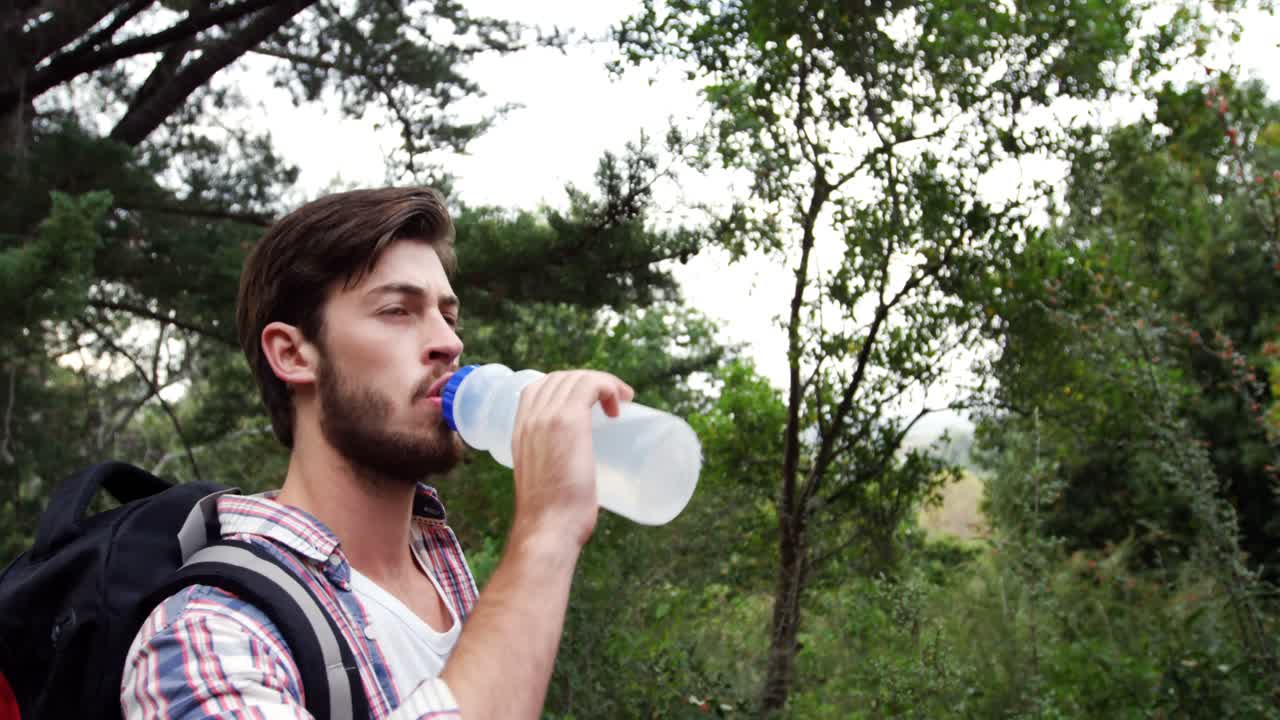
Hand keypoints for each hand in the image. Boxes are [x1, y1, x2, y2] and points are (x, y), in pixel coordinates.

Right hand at [509, 370, 633, 549]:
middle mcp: (529, 419)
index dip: (566, 387)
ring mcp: (547, 417)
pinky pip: (591, 385)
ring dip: (604, 382)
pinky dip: (609, 386)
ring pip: (577, 378)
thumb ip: (553, 474)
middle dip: (589, 382)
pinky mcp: (568, 421)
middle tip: (613, 402)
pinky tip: (620, 403)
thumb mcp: (544, 485)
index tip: (590, 404)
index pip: (538, 388)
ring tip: (622, 401)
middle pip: (560, 378)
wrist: (547, 530)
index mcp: (519, 432)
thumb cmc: (552, 520)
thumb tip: (576, 480)